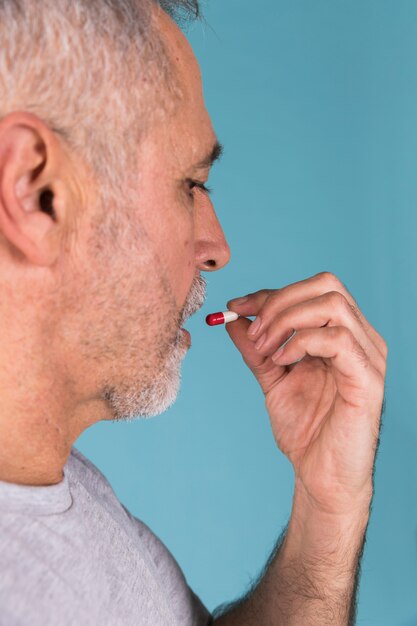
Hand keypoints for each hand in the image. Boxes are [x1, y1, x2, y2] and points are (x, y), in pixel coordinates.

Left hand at [227, 272, 386, 515]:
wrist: (321, 476)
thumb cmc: (306, 429)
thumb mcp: (272, 377)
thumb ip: (256, 347)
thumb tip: (233, 317)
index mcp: (341, 333)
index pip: (310, 290)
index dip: (269, 294)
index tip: (234, 308)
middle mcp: (361, 338)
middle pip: (327, 285)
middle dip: (280, 301)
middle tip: (254, 331)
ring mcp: (368, 356)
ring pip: (332, 305)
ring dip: (288, 320)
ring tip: (266, 349)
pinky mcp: (368, 379)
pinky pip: (338, 340)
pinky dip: (302, 343)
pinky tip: (283, 361)